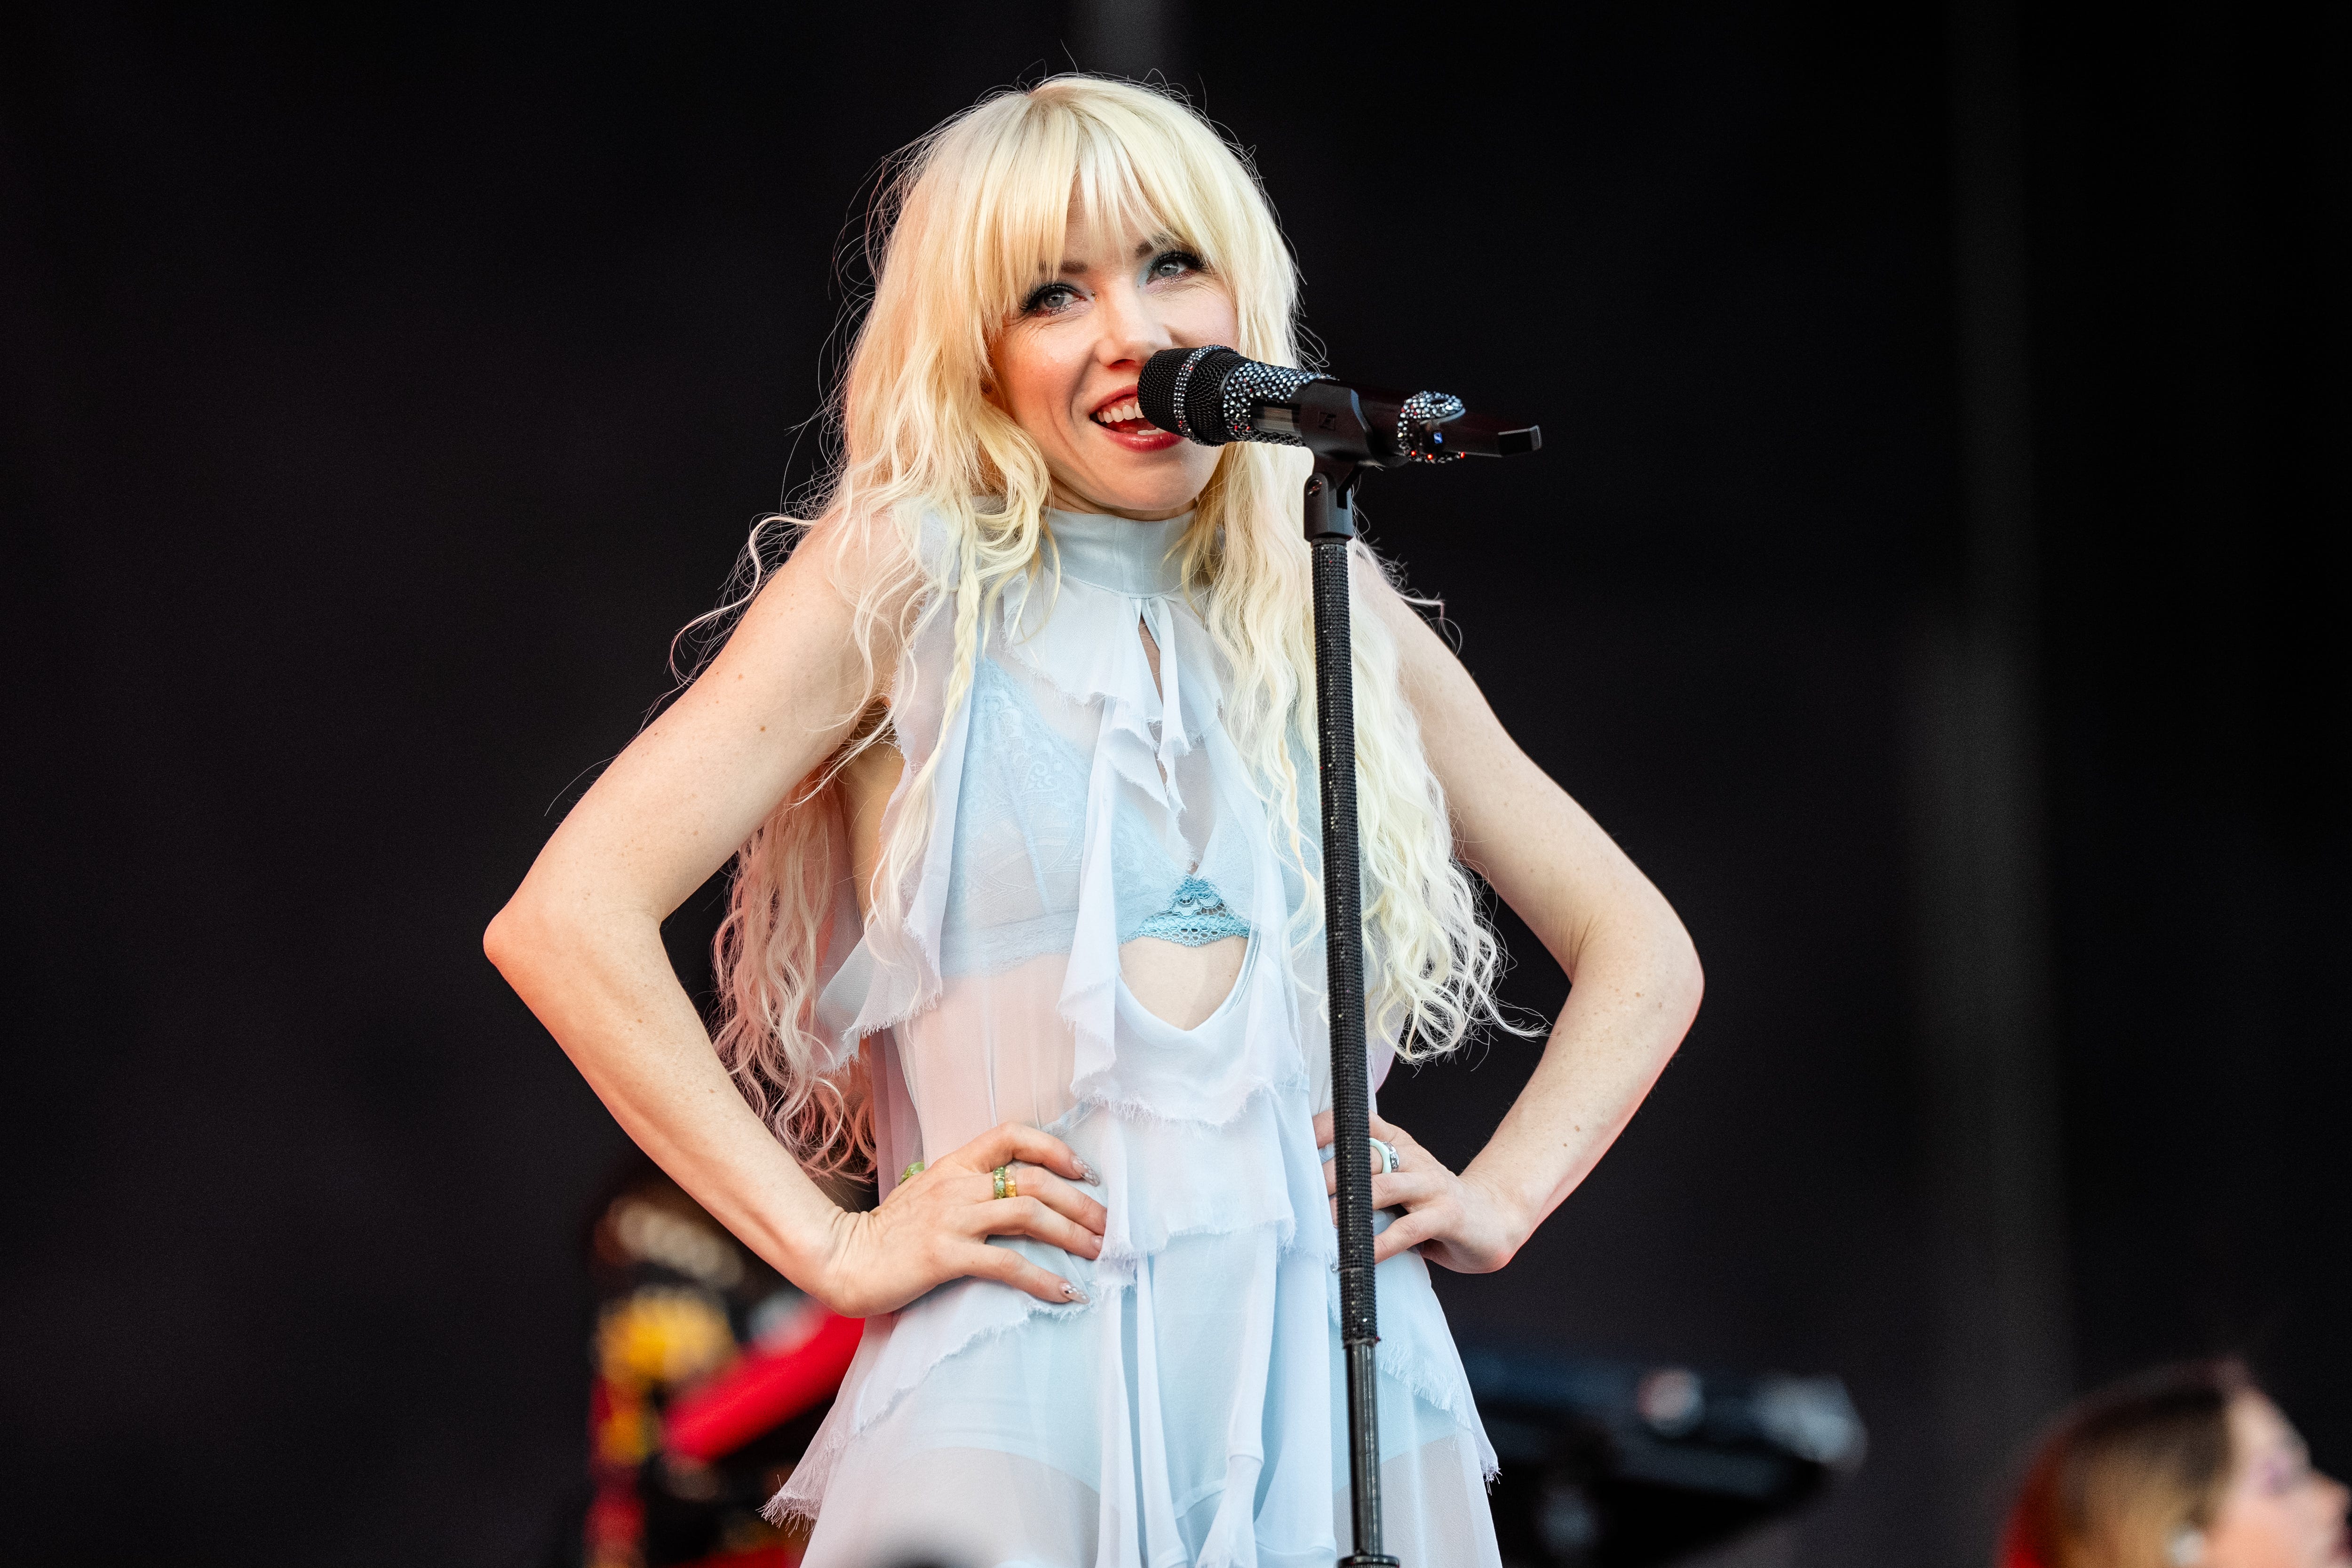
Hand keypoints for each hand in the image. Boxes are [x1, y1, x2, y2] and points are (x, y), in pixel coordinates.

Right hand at [810, 1121, 1106, 1316]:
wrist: (840, 1260)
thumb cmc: (887, 1234)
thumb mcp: (927, 1196)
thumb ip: (965, 1189)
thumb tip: (1010, 1195)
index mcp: (954, 1165)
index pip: (1012, 1135)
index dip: (1055, 1148)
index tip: (1085, 1173)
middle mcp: (957, 1185)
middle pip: (1035, 1179)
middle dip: (1080, 1202)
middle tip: (1107, 1225)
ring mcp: (951, 1218)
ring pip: (1028, 1214)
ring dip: (1072, 1234)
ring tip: (1098, 1254)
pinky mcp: (944, 1255)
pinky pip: (1006, 1263)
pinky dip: (1043, 1279)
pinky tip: (1066, 1293)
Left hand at [1314, 1110, 1525, 1272]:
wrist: (1494, 1219)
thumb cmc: (1434, 1205)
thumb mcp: (1399, 1185)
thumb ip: (1367, 1182)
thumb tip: (1310, 1194)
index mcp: (1400, 1144)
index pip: (1362, 1124)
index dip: (1330, 1128)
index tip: (1299, 1142)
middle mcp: (1414, 1159)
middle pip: (1366, 1156)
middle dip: (1331, 1174)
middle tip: (1301, 1192)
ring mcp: (1432, 1186)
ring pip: (1385, 1187)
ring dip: (1351, 1205)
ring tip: (1325, 1221)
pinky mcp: (1447, 1215)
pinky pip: (1409, 1230)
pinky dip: (1382, 1243)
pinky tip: (1363, 1256)